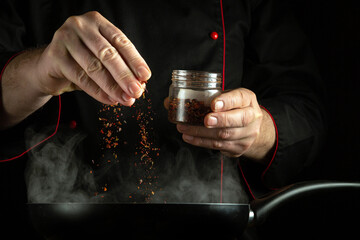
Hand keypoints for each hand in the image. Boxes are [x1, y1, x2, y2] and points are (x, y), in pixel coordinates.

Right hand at [35, 11, 150, 105]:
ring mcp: (65, 38)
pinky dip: (98, 92)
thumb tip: (140, 84)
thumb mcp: (101, 58)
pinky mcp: (55, 55)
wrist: (49, 66)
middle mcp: (80, 25)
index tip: (145, 76)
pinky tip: (109, 100)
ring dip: (113, 87)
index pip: (120, 41)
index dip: (135, 60)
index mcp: (97, 22)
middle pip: (108, 53)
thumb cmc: (80, 61)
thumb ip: (119, 66)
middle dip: (125, 76)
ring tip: (125, 99)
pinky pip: (81, 78)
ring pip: (94, 67)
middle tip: (137, 91)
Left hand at [165, 88, 274, 160]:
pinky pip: (218, 145)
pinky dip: (202, 142)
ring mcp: (247, 135)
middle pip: (239, 119)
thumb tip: (168, 102)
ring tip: (184, 128)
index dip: (227, 101)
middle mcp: (252, 117)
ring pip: (225, 135)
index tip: (214, 104)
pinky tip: (189, 137)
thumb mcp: (224, 97)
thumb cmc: (232, 108)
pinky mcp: (238, 148)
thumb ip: (202, 96)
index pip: (240, 98)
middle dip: (220, 120)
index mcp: (248, 99)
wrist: (251, 127)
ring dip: (203, 132)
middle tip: (205, 120)